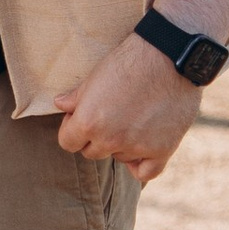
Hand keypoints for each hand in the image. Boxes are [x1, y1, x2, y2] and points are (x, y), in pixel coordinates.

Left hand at [54, 34, 205, 185]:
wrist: (169, 57)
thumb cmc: (129, 61)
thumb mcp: (95, 76)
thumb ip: (75, 97)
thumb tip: (59, 104)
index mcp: (89, 123)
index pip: (68, 143)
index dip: (72, 129)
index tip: (82, 117)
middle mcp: (110, 140)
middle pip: (92, 153)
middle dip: (96, 138)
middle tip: (110, 117)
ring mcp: (137, 147)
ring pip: (119, 158)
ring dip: (121, 145)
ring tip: (132, 120)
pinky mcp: (162, 149)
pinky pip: (146, 172)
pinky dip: (141, 165)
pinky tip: (140, 152)